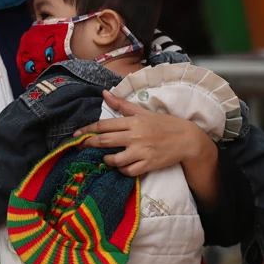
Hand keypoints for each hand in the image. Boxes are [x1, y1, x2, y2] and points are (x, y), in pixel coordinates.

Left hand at [74, 90, 211, 176]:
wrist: (187, 139)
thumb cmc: (164, 124)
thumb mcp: (143, 112)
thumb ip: (122, 104)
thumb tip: (105, 93)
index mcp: (133, 121)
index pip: (104, 125)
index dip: (87, 129)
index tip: (76, 134)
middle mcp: (135, 136)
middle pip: (104, 141)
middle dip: (89, 144)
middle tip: (80, 147)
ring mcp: (142, 151)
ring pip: (115, 159)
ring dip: (106, 160)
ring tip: (105, 158)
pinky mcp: (148, 164)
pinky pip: (128, 171)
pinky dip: (122, 170)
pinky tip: (121, 166)